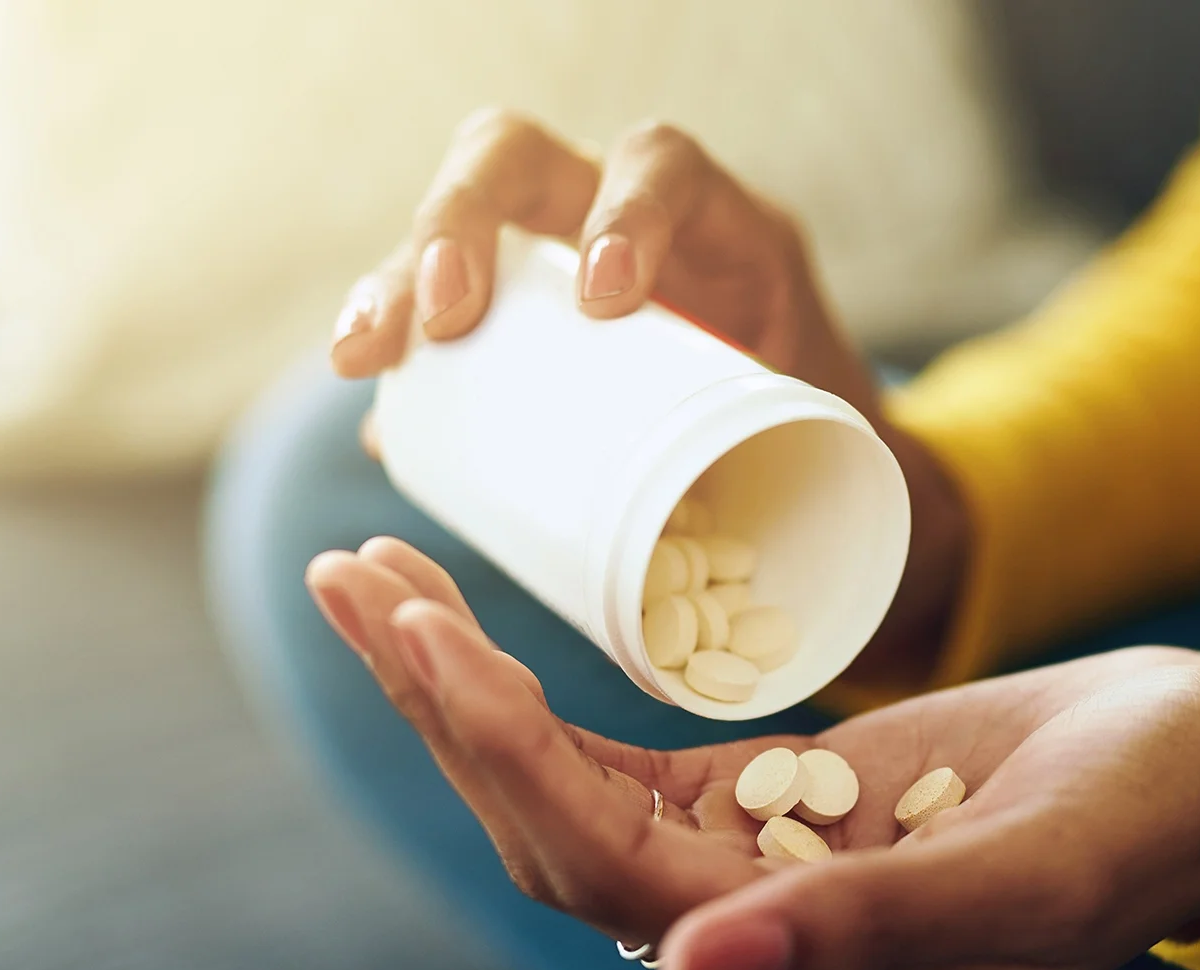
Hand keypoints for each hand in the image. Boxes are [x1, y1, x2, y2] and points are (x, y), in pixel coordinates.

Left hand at [308, 537, 1199, 969]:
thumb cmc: (1154, 815)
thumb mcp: (1035, 867)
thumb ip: (869, 927)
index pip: (607, 871)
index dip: (502, 752)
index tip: (421, 628)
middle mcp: (758, 951)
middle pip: (551, 834)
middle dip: (443, 707)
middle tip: (349, 575)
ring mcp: (752, 882)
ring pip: (565, 796)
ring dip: (463, 694)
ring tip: (374, 578)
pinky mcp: (765, 812)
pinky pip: (616, 763)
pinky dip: (535, 697)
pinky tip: (467, 627)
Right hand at [331, 109, 966, 680]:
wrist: (815, 468)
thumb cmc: (830, 459)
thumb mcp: (832, 449)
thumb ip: (808, 497)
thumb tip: (731, 579)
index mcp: (721, 229)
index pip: (665, 166)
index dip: (628, 211)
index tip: (604, 301)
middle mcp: (622, 214)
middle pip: (518, 160)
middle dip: (461, 223)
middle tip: (439, 318)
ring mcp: (552, 253)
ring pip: (453, 223)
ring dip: (396, 279)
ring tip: (366, 359)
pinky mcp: (507, 311)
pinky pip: (428, 296)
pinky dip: (392, 333)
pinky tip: (371, 386)